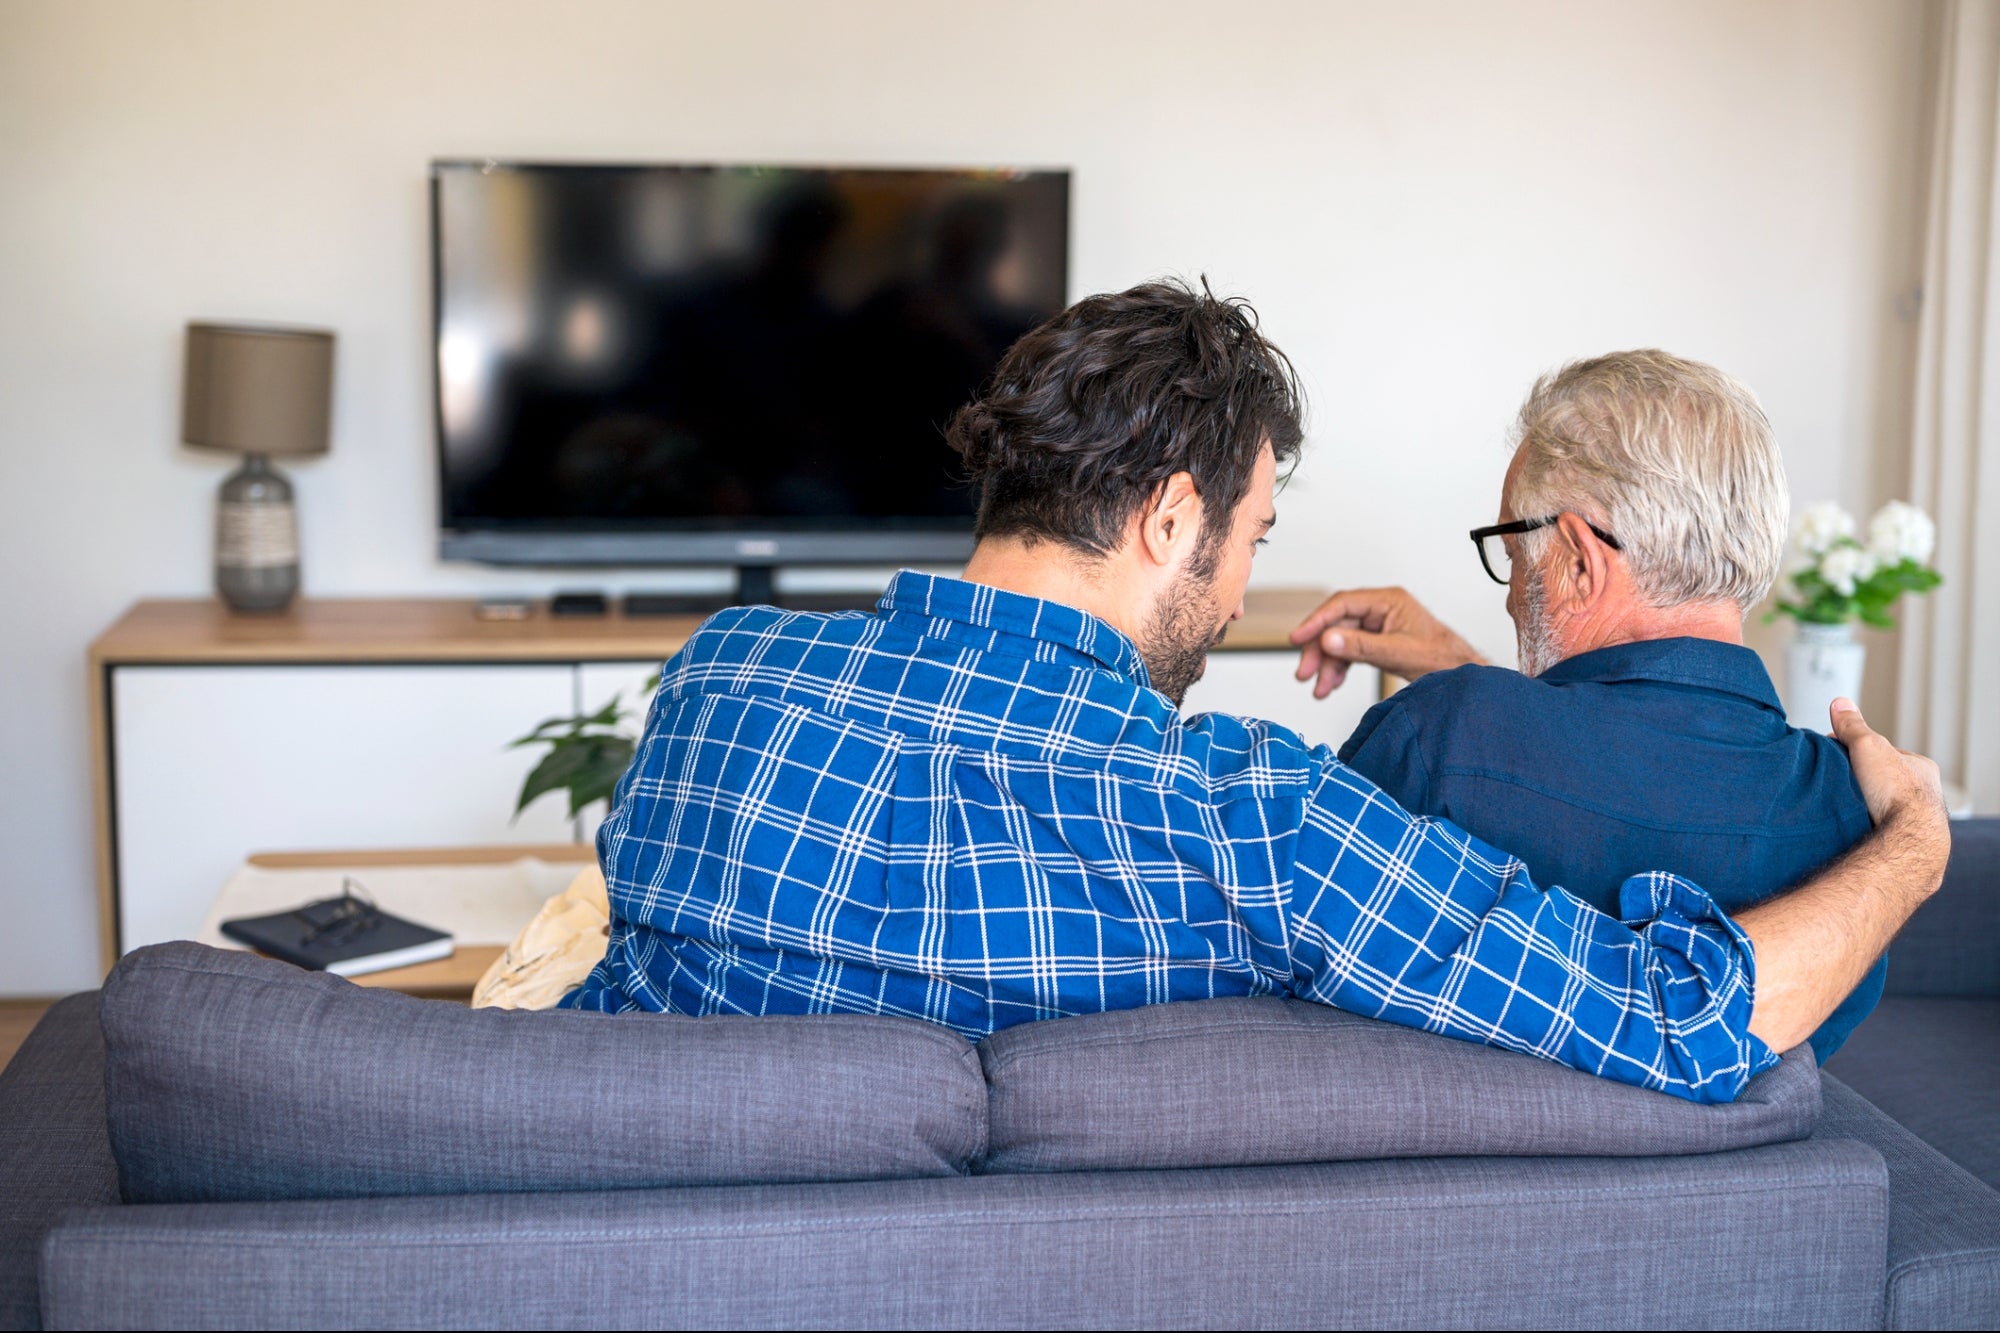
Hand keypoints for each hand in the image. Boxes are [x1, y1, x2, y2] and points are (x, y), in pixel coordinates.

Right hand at [1288, 587, 1486, 697]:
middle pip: (1337, 625)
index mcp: (1388, 601)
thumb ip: (1361, 646)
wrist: (1460, 675)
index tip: (1298, 638)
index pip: (1342, 605)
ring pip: (1340, 641)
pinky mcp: (1377, 641)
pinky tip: (1332, 684)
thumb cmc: (1441, 659)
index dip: (1317, 621)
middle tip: (1305, 672)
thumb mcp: (1398, 653)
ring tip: (1320, 688)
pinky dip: (1339, 668)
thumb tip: (1328, 639)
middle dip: (1319, 651)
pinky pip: (1350, 651)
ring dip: (1327, 665)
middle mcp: (1381, 609)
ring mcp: (1378, 625)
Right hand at [1829, 697, 1944, 826]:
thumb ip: (1853, 726)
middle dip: (1860, 776)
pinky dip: (1863, 819)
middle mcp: (1923, 790)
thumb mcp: (1868, 746)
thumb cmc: (1896, 791)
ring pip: (1881, 801)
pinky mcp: (1904, 836)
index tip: (1835, 752)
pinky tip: (1849, 819)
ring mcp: (1915, 815)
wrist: (1907, 837)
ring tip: (1839, 800)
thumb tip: (1840, 703)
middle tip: (1836, 778)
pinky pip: (1879, 822)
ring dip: (1862, 799)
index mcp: (1921, 766)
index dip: (1857, 749)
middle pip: (1882, 776)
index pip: (1884, 751)